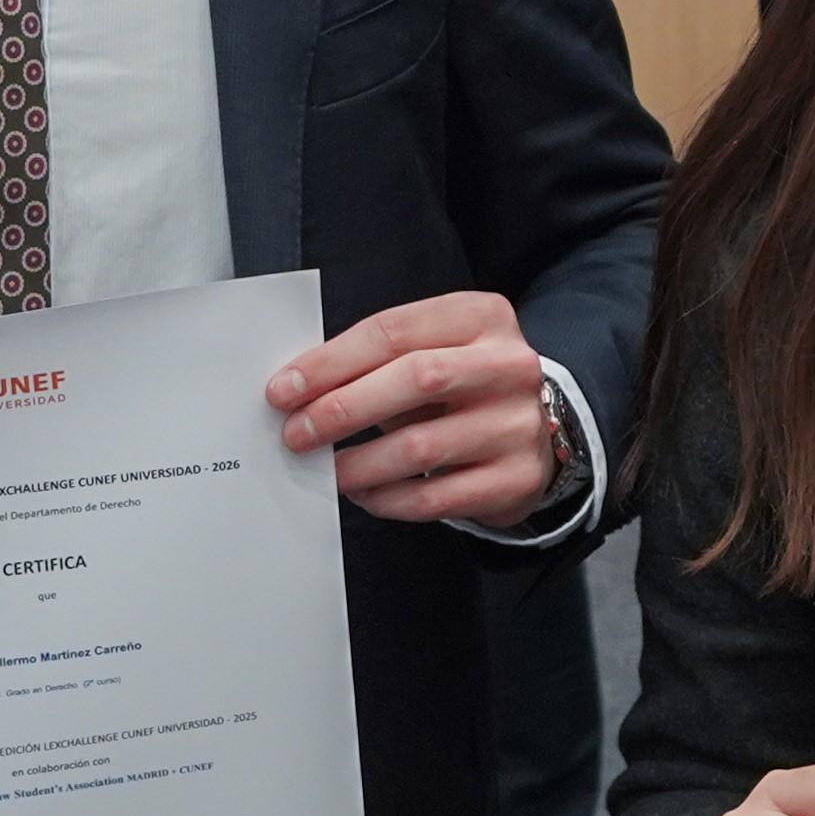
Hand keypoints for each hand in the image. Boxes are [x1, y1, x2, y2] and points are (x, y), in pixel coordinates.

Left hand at [267, 290, 559, 526]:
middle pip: (417, 378)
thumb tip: (296, 392)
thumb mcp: (431, 352)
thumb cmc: (459, 387)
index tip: (283, 389)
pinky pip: (436, 496)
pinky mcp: (517, 477)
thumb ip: (376, 361)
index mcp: (482, 317)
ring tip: (328, 471)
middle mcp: (510, 365)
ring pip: (422, 446)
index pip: (395, 331)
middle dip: (343, 408)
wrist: (531, 431)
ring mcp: (519, 422)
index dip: (331, 362)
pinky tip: (366, 494)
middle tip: (295, 433)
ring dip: (359, 463)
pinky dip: (388, 499)